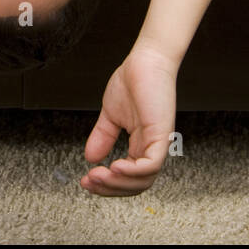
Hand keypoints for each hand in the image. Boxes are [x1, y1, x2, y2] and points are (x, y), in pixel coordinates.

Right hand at [80, 43, 178, 196]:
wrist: (145, 60)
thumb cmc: (133, 82)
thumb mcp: (111, 115)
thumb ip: (103, 137)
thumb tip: (90, 158)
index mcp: (141, 145)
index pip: (128, 177)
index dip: (107, 184)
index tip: (85, 180)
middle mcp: (152, 148)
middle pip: (136, 185)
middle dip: (110, 189)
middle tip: (89, 182)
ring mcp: (158, 142)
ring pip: (144, 180)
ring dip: (118, 183)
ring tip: (98, 175)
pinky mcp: (162, 134)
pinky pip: (152, 164)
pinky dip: (133, 171)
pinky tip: (114, 166)